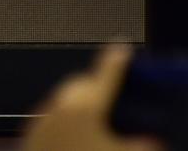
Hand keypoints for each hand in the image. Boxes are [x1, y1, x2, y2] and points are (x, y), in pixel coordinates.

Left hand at [22, 46, 166, 150]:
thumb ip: (143, 145)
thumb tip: (155, 141)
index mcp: (88, 105)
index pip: (108, 71)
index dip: (118, 58)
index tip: (123, 47)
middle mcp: (64, 104)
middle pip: (84, 83)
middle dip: (98, 87)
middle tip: (112, 105)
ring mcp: (45, 116)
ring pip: (66, 97)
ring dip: (80, 103)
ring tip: (94, 126)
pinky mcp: (32, 130)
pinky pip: (52, 114)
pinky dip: (64, 118)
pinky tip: (74, 138)